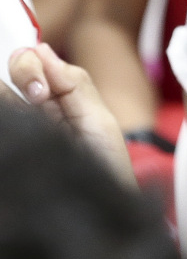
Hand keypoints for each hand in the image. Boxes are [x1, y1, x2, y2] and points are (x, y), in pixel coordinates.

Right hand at [8, 43, 135, 184]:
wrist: (97, 210)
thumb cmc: (104, 167)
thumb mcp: (98, 120)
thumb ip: (74, 84)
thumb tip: (42, 48)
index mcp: (53, 97)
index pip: (29, 61)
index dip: (31, 63)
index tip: (42, 87)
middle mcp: (29, 109)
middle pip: (10, 70)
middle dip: (23, 72)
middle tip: (39, 97)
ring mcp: (18, 125)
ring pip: (1, 92)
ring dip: (8, 95)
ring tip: (30, 111)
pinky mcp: (12, 145)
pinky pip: (5, 120)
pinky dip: (7, 112)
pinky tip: (15, 126)